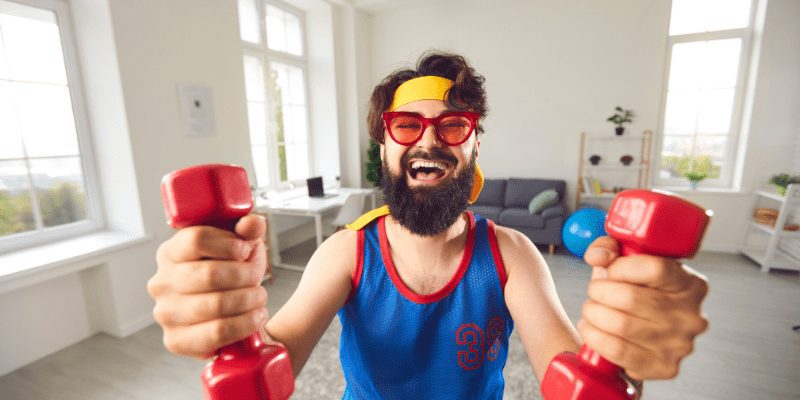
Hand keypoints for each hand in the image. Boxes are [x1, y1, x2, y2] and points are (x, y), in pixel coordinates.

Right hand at [147, 214, 269, 358]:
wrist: (232, 314)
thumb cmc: (232, 274)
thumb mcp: (242, 245)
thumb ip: (248, 229)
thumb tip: (251, 225)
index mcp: (170, 252)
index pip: (196, 240)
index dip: (230, 244)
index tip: (245, 250)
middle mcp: (161, 282)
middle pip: (210, 274)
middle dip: (244, 276)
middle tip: (257, 279)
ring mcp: (165, 313)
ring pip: (216, 305)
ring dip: (249, 300)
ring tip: (259, 298)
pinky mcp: (175, 341)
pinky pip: (216, 333)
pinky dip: (244, 324)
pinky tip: (255, 316)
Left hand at [577, 236, 708, 379]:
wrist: (644, 335)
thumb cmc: (637, 294)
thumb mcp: (627, 263)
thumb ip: (610, 248)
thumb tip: (598, 256)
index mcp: (690, 284)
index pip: (655, 268)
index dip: (621, 267)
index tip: (609, 269)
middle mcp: (690, 315)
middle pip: (631, 298)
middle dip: (599, 292)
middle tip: (594, 291)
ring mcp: (680, 344)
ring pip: (620, 325)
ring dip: (593, 314)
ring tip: (591, 310)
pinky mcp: (663, 367)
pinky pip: (617, 351)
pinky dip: (594, 337)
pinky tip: (591, 329)